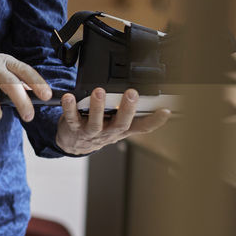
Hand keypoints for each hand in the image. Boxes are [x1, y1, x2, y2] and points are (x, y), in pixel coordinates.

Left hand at [55, 88, 170, 155]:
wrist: (74, 144)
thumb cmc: (99, 128)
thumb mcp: (117, 123)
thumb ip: (129, 112)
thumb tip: (145, 95)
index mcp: (122, 129)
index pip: (142, 127)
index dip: (155, 121)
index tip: (166, 110)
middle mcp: (108, 132)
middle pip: (121, 123)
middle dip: (128, 109)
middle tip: (132, 94)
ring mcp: (91, 131)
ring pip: (96, 122)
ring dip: (98, 107)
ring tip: (99, 92)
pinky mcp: (73, 128)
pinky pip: (70, 117)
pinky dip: (69, 107)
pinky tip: (69, 97)